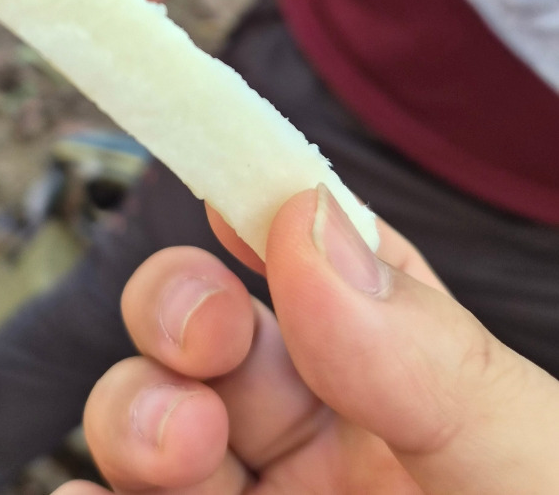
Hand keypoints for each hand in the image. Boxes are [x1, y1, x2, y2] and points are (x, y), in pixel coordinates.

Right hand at [55, 187, 558, 493]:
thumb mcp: (523, 467)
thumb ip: (424, 349)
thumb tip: (308, 215)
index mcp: (405, 389)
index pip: (319, 269)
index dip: (268, 215)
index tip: (228, 187)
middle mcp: (325, 448)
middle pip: (214, 334)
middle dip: (180, 311)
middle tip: (199, 341)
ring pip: (152, 423)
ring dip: (133, 412)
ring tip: (170, 450)